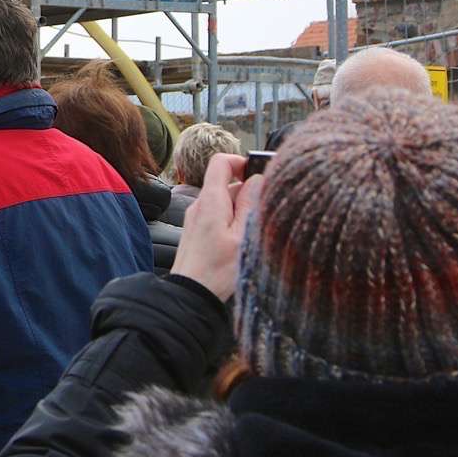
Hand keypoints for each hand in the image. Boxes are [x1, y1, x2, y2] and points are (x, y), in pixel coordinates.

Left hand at [167, 153, 263, 302]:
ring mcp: (197, 218)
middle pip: (226, 183)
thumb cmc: (218, 269)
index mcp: (211, 200)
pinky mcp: (198, 231)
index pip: (221, 162)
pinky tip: (244, 240)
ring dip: (242, 208)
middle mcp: (201, 205)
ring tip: (257, 230)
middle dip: (248, 191)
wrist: (191, 294)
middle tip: (266, 209)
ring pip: (224, 201)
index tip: (259, 174)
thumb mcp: (242, 236)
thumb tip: (257, 178)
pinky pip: (217, 215)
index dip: (241, 162)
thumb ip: (249, 204)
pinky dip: (233, 220)